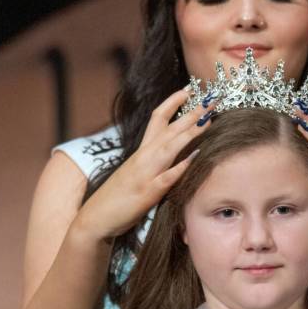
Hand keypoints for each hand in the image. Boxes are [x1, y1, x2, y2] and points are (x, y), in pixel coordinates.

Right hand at [73, 89, 214, 242]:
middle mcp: (143, 157)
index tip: (189, 90)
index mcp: (141, 152)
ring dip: (190, 132)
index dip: (173, 102)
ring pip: (169, 147)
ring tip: (208, 119)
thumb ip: (153, 163)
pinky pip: (166, 177)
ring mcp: (145, 174)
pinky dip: (181, 166)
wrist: (95, 218)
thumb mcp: (137, 174)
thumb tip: (173, 154)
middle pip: (169, 128)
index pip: (157, 118)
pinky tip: (195, 157)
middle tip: (212, 99)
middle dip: (191, 113)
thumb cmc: (117, 198)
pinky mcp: (147, 193)